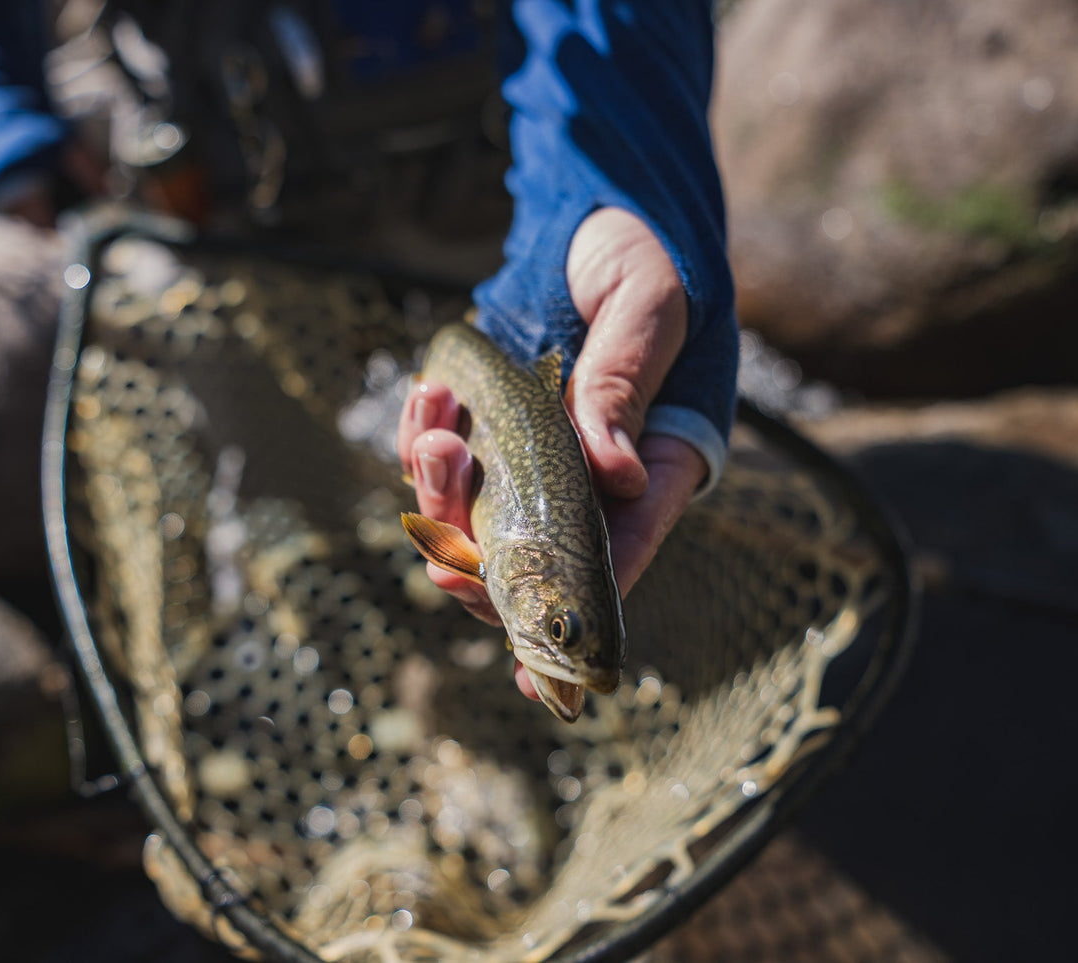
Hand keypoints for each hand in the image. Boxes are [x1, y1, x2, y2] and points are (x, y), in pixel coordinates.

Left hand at [397, 208, 708, 697]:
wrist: (599, 215)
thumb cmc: (647, 256)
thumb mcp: (647, 306)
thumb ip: (624, 385)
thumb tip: (611, 474)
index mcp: (654, 468)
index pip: (615, 559)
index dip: (571, 617)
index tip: (529, 665)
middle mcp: (590, 478)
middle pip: (529, 557)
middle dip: (479, 561)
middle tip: (447, 546)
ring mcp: (532, 455)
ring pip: (473, 516)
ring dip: (440, 495)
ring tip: (439, 430)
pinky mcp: (487, 424)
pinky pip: (443, 462)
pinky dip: (423, 441)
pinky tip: (431, 395)